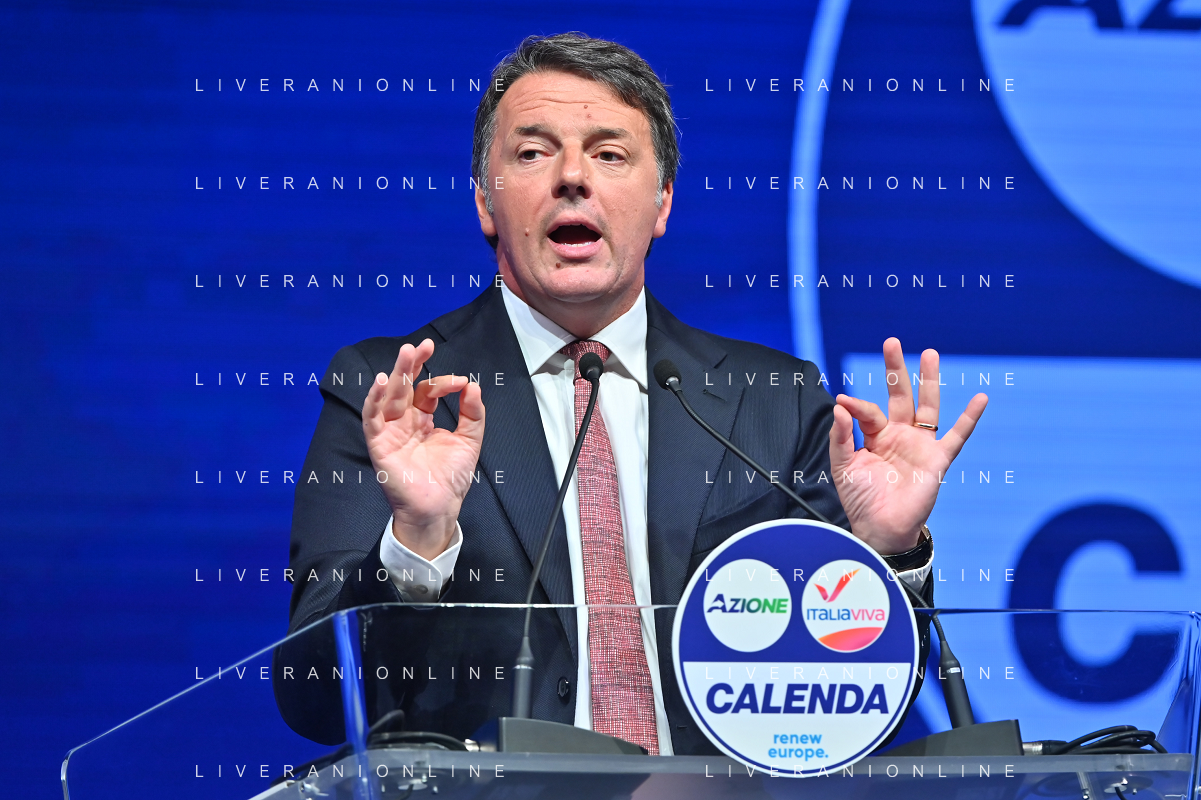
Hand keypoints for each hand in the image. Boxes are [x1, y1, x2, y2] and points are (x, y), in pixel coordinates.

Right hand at [362, 338, 484, 559]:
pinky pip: (372, 418)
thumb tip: (473, 385)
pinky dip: (374, 399)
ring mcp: (390, 432)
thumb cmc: (450, 478)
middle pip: (404, 386)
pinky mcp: (379, 444)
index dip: (443, 382)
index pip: (427, 391)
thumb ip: (472, 413)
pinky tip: (383, 382)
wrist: (439, 508)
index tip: (461, 382)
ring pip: (389, 396)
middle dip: (412, 365)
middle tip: (422, 345)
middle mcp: (404, 422)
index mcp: (423, 420)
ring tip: (406, 354)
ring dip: (396, 374)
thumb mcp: (469, 440)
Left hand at [828, 337, 986, 554]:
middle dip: (896, 369)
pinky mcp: (937, 459)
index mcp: (875, 435)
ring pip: (927, 406)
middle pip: (899, 395)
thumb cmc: (861, 499)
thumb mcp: (843, 466)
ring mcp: (920, 445)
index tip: (844, 401)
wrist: (880, 529)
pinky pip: (957, 436)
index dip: (856, 405)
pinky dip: (970, 418)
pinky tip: (980, 397)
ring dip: (929, 380)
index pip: (868, 410)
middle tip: (891, 342)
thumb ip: (841, 437)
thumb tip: (841, 406)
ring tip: (929, 354)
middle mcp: (899, 434)